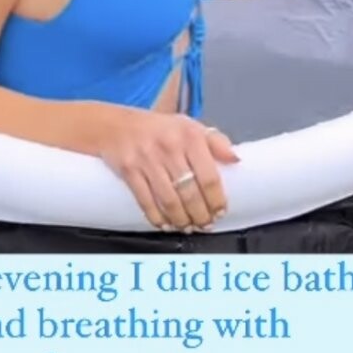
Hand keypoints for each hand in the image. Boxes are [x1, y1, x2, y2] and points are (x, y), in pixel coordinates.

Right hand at [98, 109, 239, 232]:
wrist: (115, 125)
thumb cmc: (158, 129)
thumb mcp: (189, 126)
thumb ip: (216, 141)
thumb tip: (237, 159)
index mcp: (190, 135)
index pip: (209, 176)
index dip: (216, 199)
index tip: (220, 211)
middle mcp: (169, 147)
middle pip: (190, 192)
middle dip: (200, 214)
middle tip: (205, 224)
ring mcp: (147, 159)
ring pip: (169, 200)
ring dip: (182, 220)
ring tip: (189, 227)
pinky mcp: (129, 171)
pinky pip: (146, 201)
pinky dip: (157, 218)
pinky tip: (166, 224)